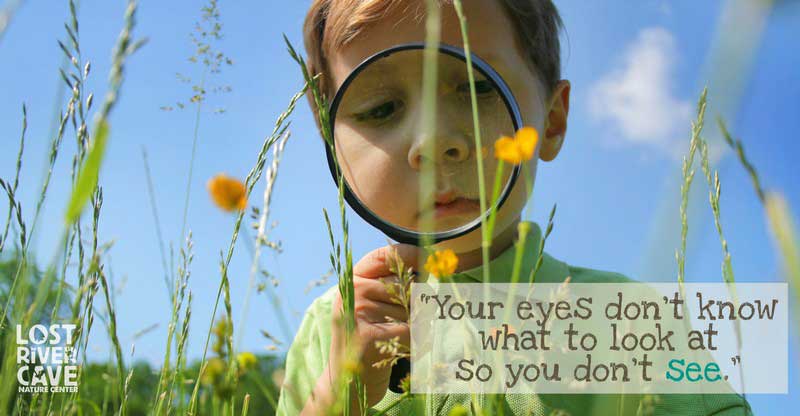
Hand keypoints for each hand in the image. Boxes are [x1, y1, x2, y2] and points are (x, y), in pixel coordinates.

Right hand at [326, 244, 419, 409]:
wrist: (342, 383)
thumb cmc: (366, 339)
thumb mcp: (370, 306)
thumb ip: (391, 285)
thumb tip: (430, 268)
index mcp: (352, 279)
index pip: (386, 254)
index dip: (412, 254)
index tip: (429, 257)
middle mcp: (353, 291)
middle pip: (408, 285)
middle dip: (417, 306)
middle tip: (403, 324)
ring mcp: (358, 312)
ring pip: (413, 309)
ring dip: (417, 327)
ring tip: (398, 339)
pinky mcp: (368, 336)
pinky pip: (412, 331)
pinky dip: (416, 343)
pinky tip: (403, 350)